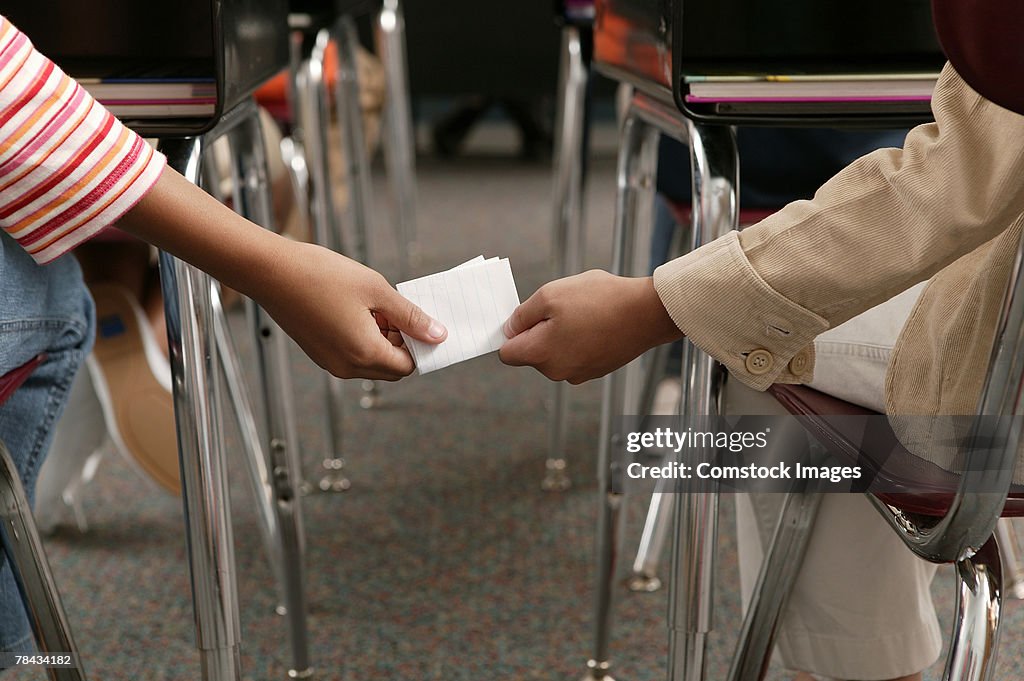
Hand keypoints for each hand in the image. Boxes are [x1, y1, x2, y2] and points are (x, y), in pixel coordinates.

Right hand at [115, 168, 444, 380]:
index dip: (420, 346)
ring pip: (371, 363)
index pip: (408, 367)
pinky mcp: (318, 353)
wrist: (271, 271)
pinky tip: (360, 310)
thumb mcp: (377, 290)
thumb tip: (438, 335)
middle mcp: (347, 367)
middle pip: (391, 369)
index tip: (423, 322)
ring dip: (383, 341)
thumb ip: (410, 316)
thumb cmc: (322, 274)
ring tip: (378, 306)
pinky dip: (364, 339)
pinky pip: (352, 356)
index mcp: (364, 354)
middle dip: (403, 345)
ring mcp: (330, 362)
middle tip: (400, 312)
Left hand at [499, 270, 682, 383]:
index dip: (511, 333)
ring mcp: (579, 373)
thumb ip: (522, 315)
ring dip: (560, 334)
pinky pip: (576, 354)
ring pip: (555, 352)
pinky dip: (579, 339)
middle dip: (539, 331)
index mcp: (540, 355)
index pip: (507, 353)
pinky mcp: (597, 369)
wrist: (646, 313)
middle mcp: (557, 371)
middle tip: (561, 308)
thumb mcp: (550, 295)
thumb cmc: (599, 301)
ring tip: (582, 313)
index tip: (523, 317)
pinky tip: (596, 322)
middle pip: (532, 353)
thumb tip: (509, 329)